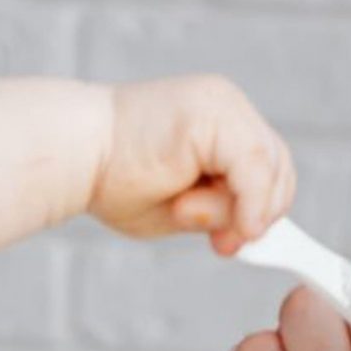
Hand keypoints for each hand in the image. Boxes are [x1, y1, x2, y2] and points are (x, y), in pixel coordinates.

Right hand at [93, 76, 294, 252]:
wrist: (71, 152)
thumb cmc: (111, 179)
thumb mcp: (180, 207)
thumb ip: (218, 212)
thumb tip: (254, 230)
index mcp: (219, 121)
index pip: (268, 166)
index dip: (262, 209)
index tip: (236, 243)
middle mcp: (227, 104)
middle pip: (279, 166)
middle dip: (260, 213)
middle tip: (225, 245)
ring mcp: (223, 104)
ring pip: (269, 169)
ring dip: (238, 210)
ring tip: (184, 212)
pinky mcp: (215, 113)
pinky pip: (255, 166)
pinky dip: (246, 201)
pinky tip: (215, 218)